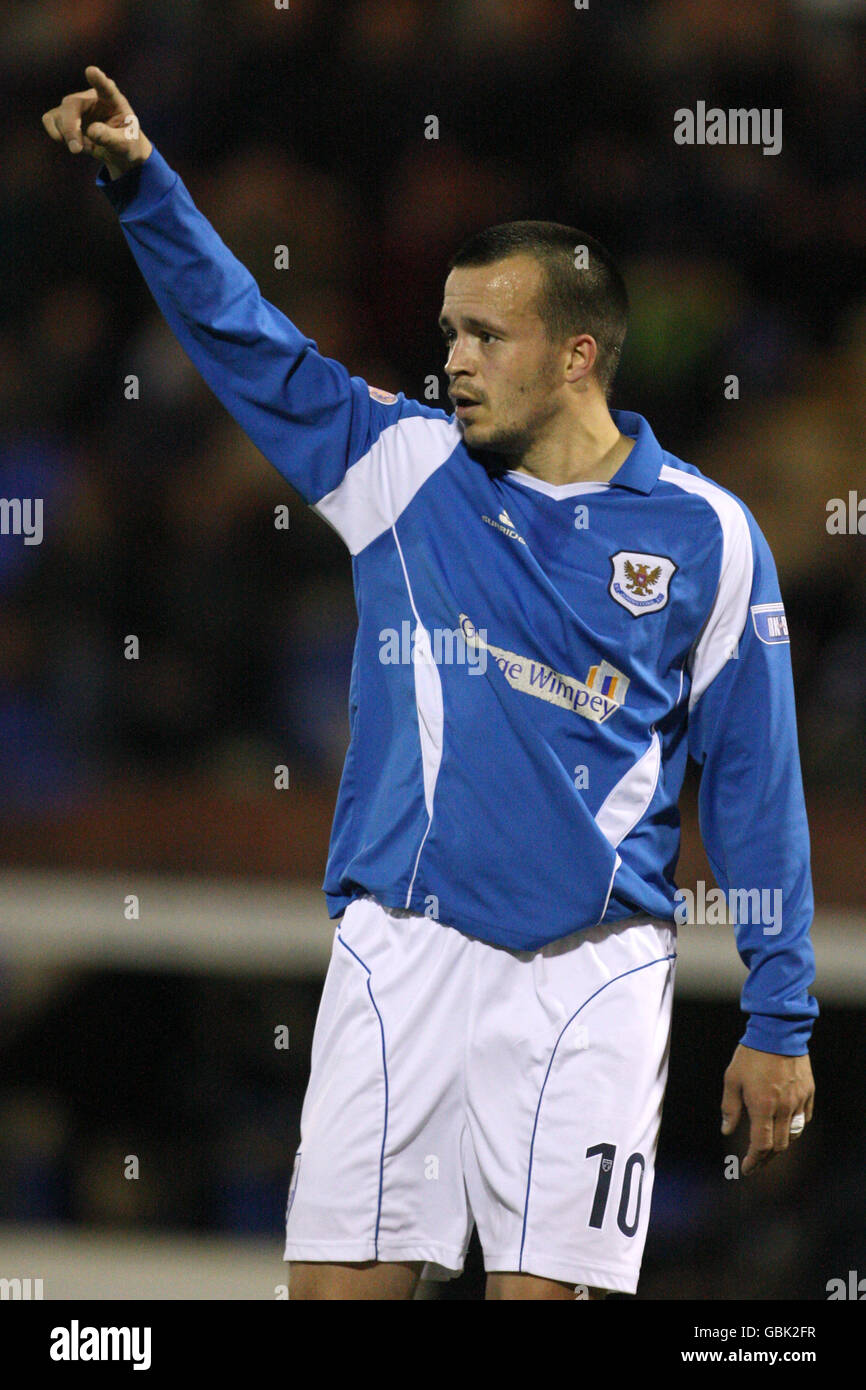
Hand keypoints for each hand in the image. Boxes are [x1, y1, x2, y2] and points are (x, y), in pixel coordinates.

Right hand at [41, 66, 151, 180]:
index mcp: (113, 100)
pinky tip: (66, 142)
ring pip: (59, 114)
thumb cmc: (125, 142)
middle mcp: (91, 98)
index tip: (91, 71)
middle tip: (76, 150)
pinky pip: (49, 120)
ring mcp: (76, 106)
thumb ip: (111, 138)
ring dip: (65, 135)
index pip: (106, 88)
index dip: (98, 80)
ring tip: (78, 149)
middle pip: (72, 105)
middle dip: (71, 128)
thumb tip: (92, 131)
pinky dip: (55, 133)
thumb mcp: (125, 144)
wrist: (117, 149)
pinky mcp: (64, 116)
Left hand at [721, 1043, 813, 1175]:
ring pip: (794, 1133)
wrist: (778, 1031)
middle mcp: (783, 1108)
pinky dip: (794, 1127)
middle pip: (779, 1145)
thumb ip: (729, 1108)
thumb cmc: (751, 1054)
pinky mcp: (808, 1092)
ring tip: (769, 1148)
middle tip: (756, 1162)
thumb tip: (726, 1129)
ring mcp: (798, 1100)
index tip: (746, 1168)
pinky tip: (785, 1126)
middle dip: (766, 1158)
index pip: (761, 1145)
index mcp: (763, 1106)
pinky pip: (804, 1118)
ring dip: (781, 1144)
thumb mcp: (732, 1079)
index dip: (754, 1161)